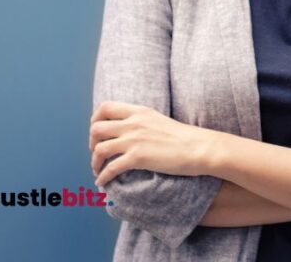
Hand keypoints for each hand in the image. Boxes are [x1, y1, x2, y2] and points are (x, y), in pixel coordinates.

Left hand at [89, 101, 214, 186]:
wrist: (199, 147)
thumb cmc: (184, 137)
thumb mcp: (159, 120)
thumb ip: (142, 121)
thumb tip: (129, 131)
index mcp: (139, 112)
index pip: (105, 107)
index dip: (95, 120)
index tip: (98, 133)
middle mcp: (133, 123)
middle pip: (96, 129)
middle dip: (92, 143)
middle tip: (98, 154)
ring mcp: (134, 140)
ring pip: (99, 149)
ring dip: (94, 163)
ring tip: (98, 171)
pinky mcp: (137, 157)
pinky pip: (110, 169)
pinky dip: (102, 177)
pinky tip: (103, 183)